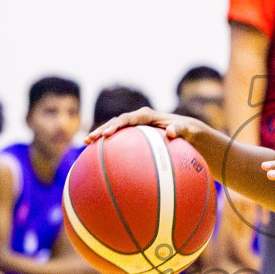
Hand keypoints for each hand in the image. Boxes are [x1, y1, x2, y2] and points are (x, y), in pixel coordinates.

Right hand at [83, 106, 206, 144]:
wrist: (187, 132)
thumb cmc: (188, 132)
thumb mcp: (189, 131)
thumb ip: (180, 129)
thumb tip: (172, 131)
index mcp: (147, 116)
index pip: (129, 119)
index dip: (117, 125)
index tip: (107, 134)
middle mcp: (138, 119)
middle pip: (116, 122)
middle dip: (102, 130)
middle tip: (89, 139)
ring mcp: (135, 127)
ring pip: (114, 129)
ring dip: (100, 135)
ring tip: (86, 143)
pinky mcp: (134, 136)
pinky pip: (120, 140)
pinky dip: (109, 146)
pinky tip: (98, 157)